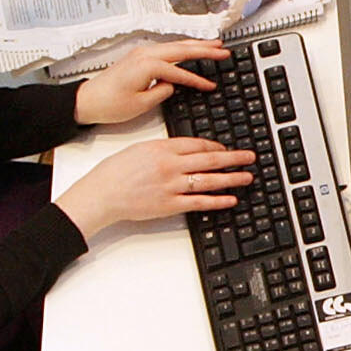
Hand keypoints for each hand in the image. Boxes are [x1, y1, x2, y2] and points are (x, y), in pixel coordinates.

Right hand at [56, 136, 255, 235]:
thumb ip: (164, 149)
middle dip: (233, 158)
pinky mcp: (170, 205)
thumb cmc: (115, 172)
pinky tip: (230, 200)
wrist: (101, 194)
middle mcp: (171, 165)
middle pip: (210, 159)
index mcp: (163, 148)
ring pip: (209, 180)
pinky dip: (217, 201)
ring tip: (246, 177)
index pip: (198, 145)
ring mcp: (172, 186)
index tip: (226, 149)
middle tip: (249, 157)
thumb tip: (184, 150)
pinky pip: (200, 202)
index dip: (216, 147)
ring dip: (231, 178)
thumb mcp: (140, 149)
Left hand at [75, 39, 226, 124]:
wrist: (86, 100)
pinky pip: (166, 49)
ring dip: (195, 45)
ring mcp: (141, 53)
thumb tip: (171, 85)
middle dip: (204, 49)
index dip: (197, 80)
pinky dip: (181, 48)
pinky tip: (189, 49)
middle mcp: (144, 55)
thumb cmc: (108, 104)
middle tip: (223, 50)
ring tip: (214, 45)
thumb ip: (161, 92)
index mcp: (147, 65)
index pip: (180, 72)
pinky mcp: (138, 57)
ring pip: (174, 46)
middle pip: (181, 49)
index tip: (211, 86)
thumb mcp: (140, 104)